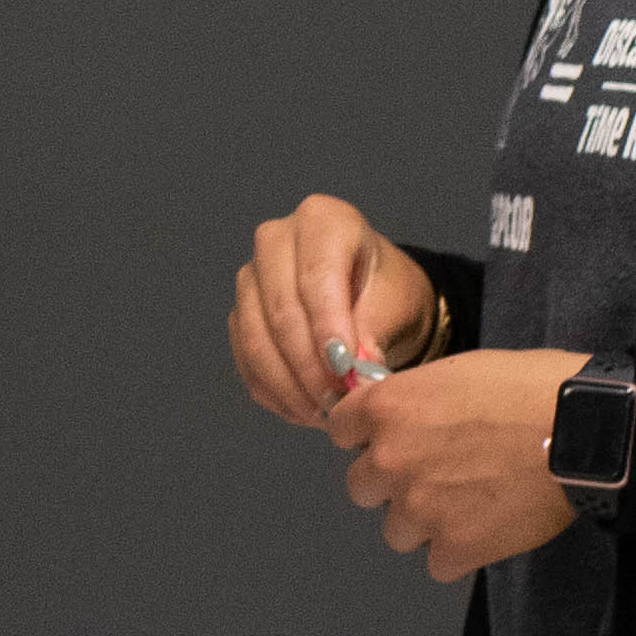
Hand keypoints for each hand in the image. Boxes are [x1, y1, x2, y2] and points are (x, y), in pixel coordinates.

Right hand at [226, 192, 439, 431]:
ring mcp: (251, 277)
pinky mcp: (240, 314)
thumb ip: (372, 335)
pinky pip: (246, 358)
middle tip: (339, 404)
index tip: (344, 368)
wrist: (373, 301)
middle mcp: (275, 239)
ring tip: (325, 415)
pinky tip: (304, 410)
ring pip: (257, 337)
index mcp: (321, 220)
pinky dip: (274, 391)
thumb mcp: (394, 305)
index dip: (326, 325)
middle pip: (280, 308)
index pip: (315, 276)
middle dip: (309, 364)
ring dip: (289, 385)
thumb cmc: (388, 294)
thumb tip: (353, 377)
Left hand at [326, 350, 587, 583]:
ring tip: (469, 504)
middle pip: (361, 487)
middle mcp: (390, 459)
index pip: (339, 430)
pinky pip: (437, 563)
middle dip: (392, 484)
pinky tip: (487, 530)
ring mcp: (419, 507)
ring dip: (424, 522)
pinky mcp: (455, 547)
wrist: (587, 430)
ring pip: (396, 530)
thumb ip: (414, 400)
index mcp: (386, 409)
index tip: (388, 440)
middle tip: (437, 475)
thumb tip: (401, 418)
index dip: (366, 436)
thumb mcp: (457, 371)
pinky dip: (459, 552)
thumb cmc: (533, 388)